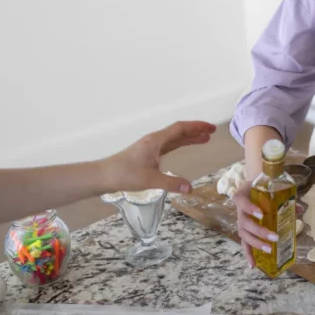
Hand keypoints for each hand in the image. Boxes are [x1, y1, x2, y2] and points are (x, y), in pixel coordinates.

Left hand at [100, 120, 215, 194]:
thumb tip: (191, 188)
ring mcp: (150, 147)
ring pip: (173, 139)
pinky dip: (179, 145)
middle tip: (211, 133)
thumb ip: (171, 183)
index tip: (210, 128)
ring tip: (203, 140)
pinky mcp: (146, 155)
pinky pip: (168, 146)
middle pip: (178, 132)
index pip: (180, 128)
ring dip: (188, 138)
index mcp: (156, 141)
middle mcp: (154, 141)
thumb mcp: (150, 180)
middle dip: (195, 131)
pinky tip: (182, 149)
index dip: (196, 127)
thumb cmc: (124, 174)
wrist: (103, 176)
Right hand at [232, 179, 278, 267]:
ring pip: (244, 235)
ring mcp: (241, 222)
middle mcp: (239, 211)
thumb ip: (285, 198)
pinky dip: (248, 255)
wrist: (253, 185)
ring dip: (256, 243)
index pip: (241, 201)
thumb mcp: (272, 188)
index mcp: (243, 196)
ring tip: (269, 249)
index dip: (250, 208)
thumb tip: (300, 209)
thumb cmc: (262, 187)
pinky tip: (253, 265)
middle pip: (245, 223)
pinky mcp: (244, 231)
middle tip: (274, 236)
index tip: (262, 214)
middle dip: (259, 231)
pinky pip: (244, 244)